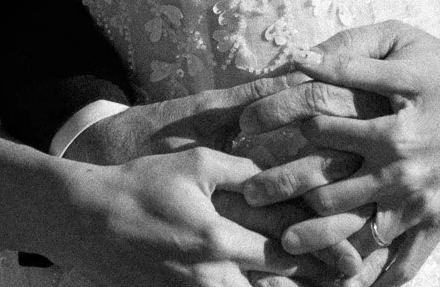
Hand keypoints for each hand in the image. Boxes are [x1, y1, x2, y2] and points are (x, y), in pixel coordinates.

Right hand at [67, 83, 369, 282]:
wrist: (88, 220)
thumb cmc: (143, 184)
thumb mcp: (197, 165)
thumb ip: (246, 171)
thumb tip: (286, 173)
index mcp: (217, 240)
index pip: (283, 255)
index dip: (320, 258)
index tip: (352, 260)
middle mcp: (209, 277)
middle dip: (309, 286)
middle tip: (346, 279)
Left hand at [238, 23, 439, 285]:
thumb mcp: (409, 70)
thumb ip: (353, 67)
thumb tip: (299, 55)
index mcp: (389, 132)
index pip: (320, 132)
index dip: (279, 128)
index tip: (245, 132)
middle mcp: (399, 174)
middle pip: (328, 192)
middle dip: (285, 196)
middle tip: (248, 199)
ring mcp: (418, 205)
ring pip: (358, 235)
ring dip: (320, 243)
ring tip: (283, 248)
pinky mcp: (436, 225)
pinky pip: (403, 263)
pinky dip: (376, 278)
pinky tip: (349, 285)